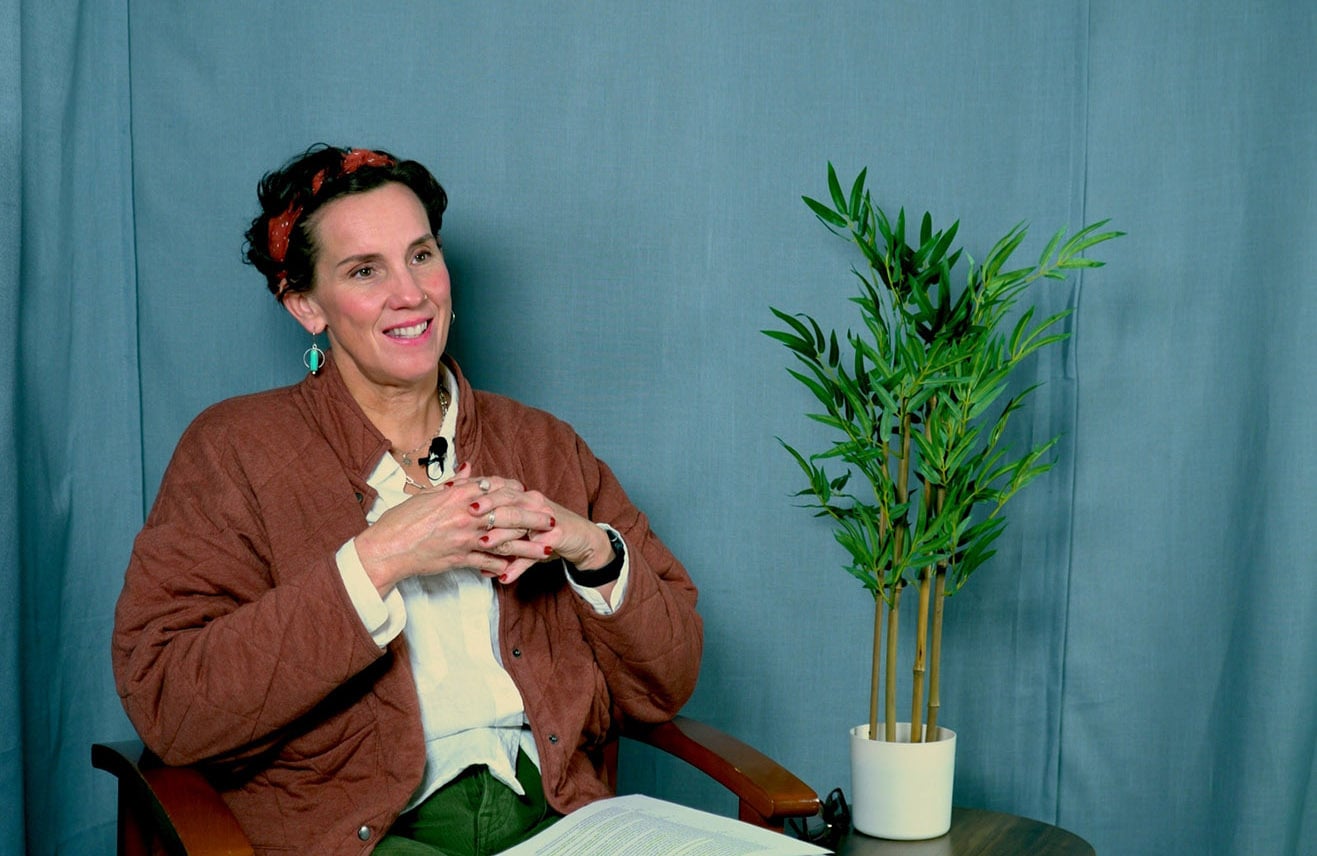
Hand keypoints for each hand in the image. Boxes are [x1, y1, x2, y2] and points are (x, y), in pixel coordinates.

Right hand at [353, 463, 555, 595]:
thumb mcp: (427, 495)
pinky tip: (517, 567)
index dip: (514, 490)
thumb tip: (468, 470)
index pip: (495, 488)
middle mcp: (466, 515)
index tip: (527, 493)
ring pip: (505, 541)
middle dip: (533, 517)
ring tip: (547, 549)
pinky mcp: (461, 559)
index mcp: (458, 495)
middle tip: (551, 520)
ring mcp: (465, 538)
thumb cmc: (401, 520)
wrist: (387, 549)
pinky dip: (504, 565)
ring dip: (528, 546)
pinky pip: (489, 563)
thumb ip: (453, 484)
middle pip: (508, 514)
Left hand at [465, 483, 614, 585]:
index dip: (477, 489)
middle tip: (467, 512)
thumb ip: (495, 524)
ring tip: (483, 545)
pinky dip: (519, 566)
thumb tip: (467, 535)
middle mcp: (532, 501)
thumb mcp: (519, 524)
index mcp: (521, 495)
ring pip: (520, 523)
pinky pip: (535, 552)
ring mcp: (545, 518)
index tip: (457, 492)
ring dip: (501, 535)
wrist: (581, 539)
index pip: (497, 487)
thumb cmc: (545, 531)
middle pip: (507, 499)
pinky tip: (506, 577)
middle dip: (487, 505)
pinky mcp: (557, 536)